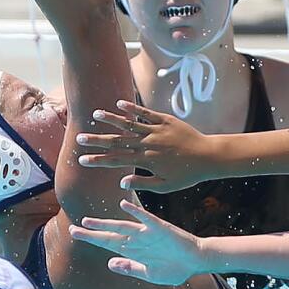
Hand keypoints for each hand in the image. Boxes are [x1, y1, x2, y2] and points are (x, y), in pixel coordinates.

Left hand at [70, 200, 205, 285]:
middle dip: (92, 232)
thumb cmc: (175, 268)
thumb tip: (110, 263)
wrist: (196, 261)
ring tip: (89, 221)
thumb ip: (131, 269)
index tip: (75, 233)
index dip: (92, 238)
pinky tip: (123, 206)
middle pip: (110, 235)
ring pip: (123, 227)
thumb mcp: (150, 274)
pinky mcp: (160, 228)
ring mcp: (147, 233)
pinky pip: (145, 219)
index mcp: (134, 251)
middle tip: (73, 229)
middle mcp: (137, 240)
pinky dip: (135, 213)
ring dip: (106, 224)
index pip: (108, 243)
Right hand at [77, 100, 215, 191]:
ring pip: (129, 124)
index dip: (98, 160)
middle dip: (97, 140)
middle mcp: (148, 144)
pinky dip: (133, 108)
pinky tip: (119, 103)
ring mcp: (156, 131)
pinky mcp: (165, 121)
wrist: (209, 156)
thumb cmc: (187, 175)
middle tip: (79, 138)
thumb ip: (143, 183)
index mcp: (146, 161)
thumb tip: (121, 183)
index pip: (117, 160)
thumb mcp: (165, 185)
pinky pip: (146, 114)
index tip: (82, 159)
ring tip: (95, 114)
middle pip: (118, 141)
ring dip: (111, 119)